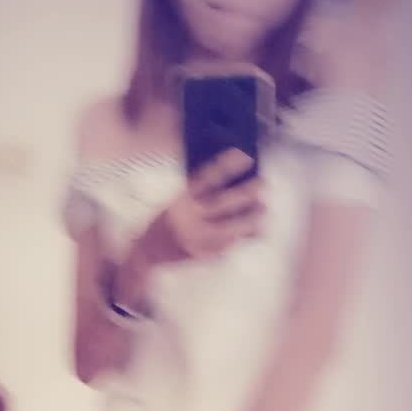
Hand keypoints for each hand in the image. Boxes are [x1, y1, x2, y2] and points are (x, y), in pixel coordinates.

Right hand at [141, 149, 264, 268]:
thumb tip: (230, 179)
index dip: (227, 166)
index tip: (246, 156)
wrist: (146, 253)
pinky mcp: (202, 254)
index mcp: (181, 199)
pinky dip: (243, 238)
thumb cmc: (166, 223)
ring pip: (228, 228)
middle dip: (245, 194)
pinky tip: (257, 232)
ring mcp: (195, 238)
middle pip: (222, 203)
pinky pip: (227, 245)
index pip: (206, 178)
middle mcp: (188, 217)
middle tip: (263, 185)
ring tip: (265, 211)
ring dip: (249, 219)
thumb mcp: (176, 201)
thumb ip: (198, 193)